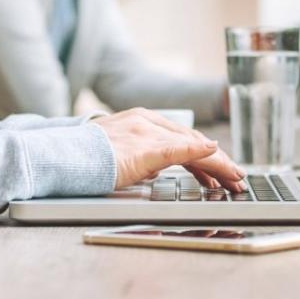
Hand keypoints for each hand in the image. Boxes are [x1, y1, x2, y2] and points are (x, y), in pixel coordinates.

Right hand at [95, 108, 244, 191]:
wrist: (63, 156)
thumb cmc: (85, 158)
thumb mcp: (119, 152)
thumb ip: (142, 155)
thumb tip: (159, 169)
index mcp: (141, 120)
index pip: (182, 137)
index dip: (205, 154)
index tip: (220, 170)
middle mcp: (147, 122)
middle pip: (193, 141)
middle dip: (218, 161)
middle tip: (236, 178)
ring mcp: (147, 133)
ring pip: (194, 147)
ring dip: (219, 165)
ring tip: (235, 179)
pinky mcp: (145, 148)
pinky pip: (181, 151)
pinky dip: (203, 155)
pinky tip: (218, 158)